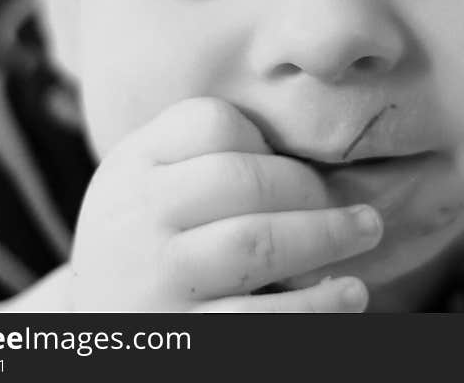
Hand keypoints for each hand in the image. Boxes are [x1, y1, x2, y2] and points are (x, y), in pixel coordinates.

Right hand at [68, 97, 382, 311]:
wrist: (97, 334)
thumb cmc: (146, 246)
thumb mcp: (147, 186)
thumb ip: (199, 155)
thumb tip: (304, 153)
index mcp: (131, 167)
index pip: (209, 122)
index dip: (263, 137)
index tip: (286, 166)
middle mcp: (135, 218)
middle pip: (241, 178)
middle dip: (309, 187)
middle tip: (349, 204)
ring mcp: (155, 281)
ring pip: (255, 242)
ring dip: (326, 235)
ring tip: (366, 232)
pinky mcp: (182, 340)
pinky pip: (259, 321)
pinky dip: (316, 307)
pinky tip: (350, 294)